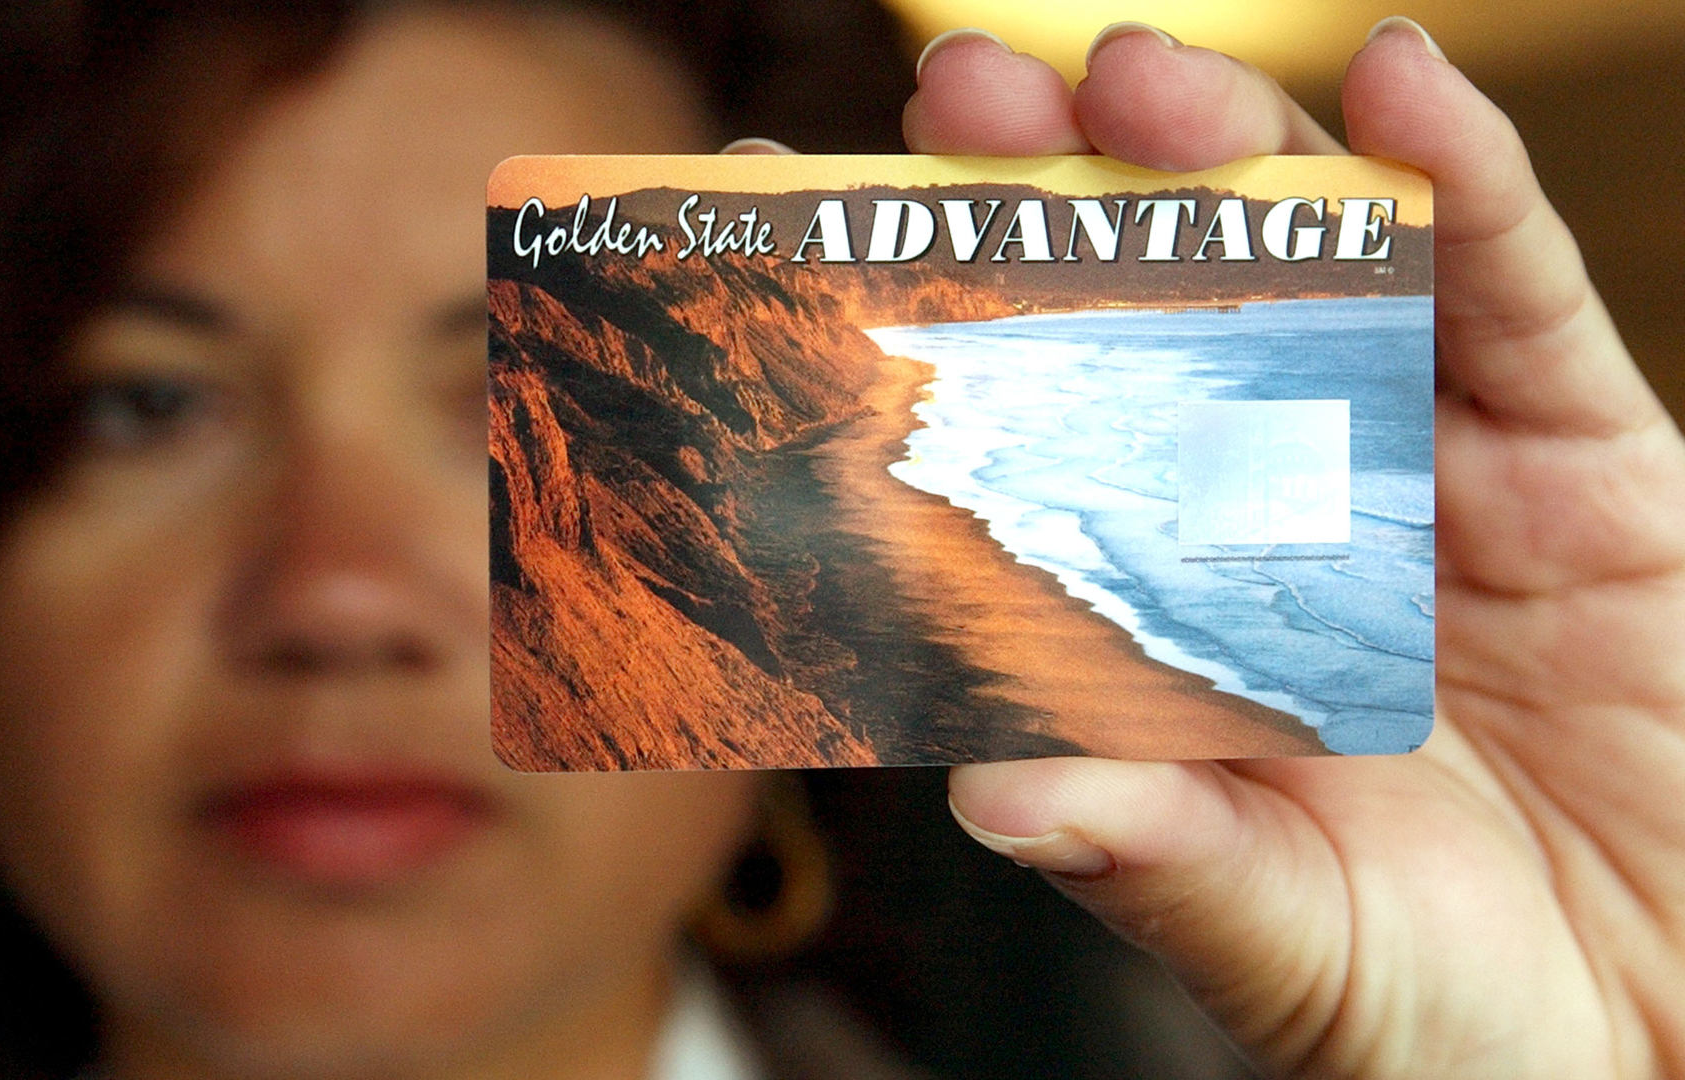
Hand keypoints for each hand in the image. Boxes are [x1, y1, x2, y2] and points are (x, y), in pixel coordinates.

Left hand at [923, 21, 1684, 1077]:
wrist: (1656, 1041)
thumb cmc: (1442, 1013)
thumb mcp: (1277, 940)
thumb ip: (1154, 863)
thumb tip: (988, 797)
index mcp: (1155, 625)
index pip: (1013, 449)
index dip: (915, 335)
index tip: (791, 231)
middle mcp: (1267, 524)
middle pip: (1149, 320)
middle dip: (1055, 200)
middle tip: (958, 100)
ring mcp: (1421, 477)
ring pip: (1317, 270)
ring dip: (1227, 158)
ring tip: (1133, 79)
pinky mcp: (1583, 466)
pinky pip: (1520, 298)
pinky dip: (1467, 188)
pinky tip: (1402, 93)